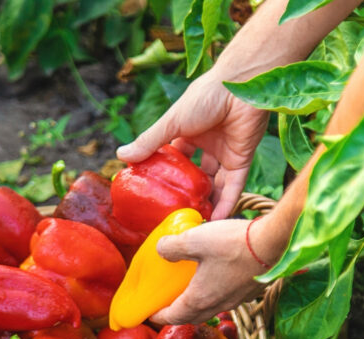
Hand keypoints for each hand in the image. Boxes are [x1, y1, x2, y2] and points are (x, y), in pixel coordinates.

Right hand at [116, 73, 268, 219]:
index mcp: (189, 131)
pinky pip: (233, 187)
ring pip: (215, 185)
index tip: (155, 195)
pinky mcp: (243, 160)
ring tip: (194, 225)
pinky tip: (215, 221)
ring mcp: (226, 153)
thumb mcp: (172, 121)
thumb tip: (120, 157)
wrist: (242, 87)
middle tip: (175, 216)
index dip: (166, 174)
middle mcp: (207, 144)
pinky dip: (226, 203)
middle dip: (187, 194)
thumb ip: (149, 141)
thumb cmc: (206, 97)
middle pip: (195, 175)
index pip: (175, 157)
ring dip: (207, 204)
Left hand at [148, 217, 278, 324]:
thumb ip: (172, 247)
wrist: (274, 243)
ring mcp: (237, 300)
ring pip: (212, 309)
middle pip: (192, 317)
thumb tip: (160, 250)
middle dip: (178, 314)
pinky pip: (228, 299)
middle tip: (168, 303)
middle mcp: (218, 304)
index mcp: (200, 299)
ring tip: (191, 290)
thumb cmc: (233, 244)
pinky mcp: (250, 291)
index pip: (173, 317)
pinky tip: (217, 278)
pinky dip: (216, 295)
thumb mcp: (194, 239)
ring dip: (198, 305)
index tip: (150, 313)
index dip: (159, 316)